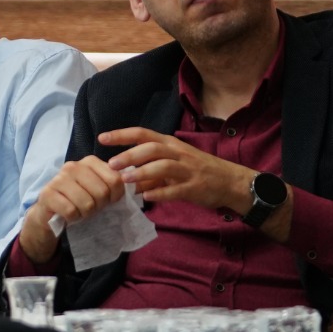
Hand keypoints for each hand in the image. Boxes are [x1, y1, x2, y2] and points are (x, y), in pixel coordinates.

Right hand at [16, 156, 124, 264]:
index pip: (115, 179)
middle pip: (102, 192)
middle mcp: (73, 166)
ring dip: (85, 214)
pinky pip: (71, 211)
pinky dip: (73, 218)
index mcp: (89, 162)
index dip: (115, 196)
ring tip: (78, 211)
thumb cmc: (79, 201)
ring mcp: (58, 179)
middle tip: (90, 208)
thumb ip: (114, 185)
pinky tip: (67, 215)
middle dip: (98, 206)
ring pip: (87, 203)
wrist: (49, 214)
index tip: (107, 201)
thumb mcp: (98, 190)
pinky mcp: (47, 194)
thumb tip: (136, 186)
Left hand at [97, 127, 250, 211]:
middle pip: (152, 148)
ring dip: (143, 172)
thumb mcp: (174, 162)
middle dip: (130, 155)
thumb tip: (124, 174)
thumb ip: (151, 166)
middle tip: (111, 164)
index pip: (143, 134)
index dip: (122, 135)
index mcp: (171, 144)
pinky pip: (175, 189)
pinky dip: (160, 193)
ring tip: (125, 180)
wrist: (230, 181)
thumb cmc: (198, 170)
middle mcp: (178, 153)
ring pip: (163, 166)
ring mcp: (188, 170)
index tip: (102, 138)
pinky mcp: (194, 187)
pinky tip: (146, 197)